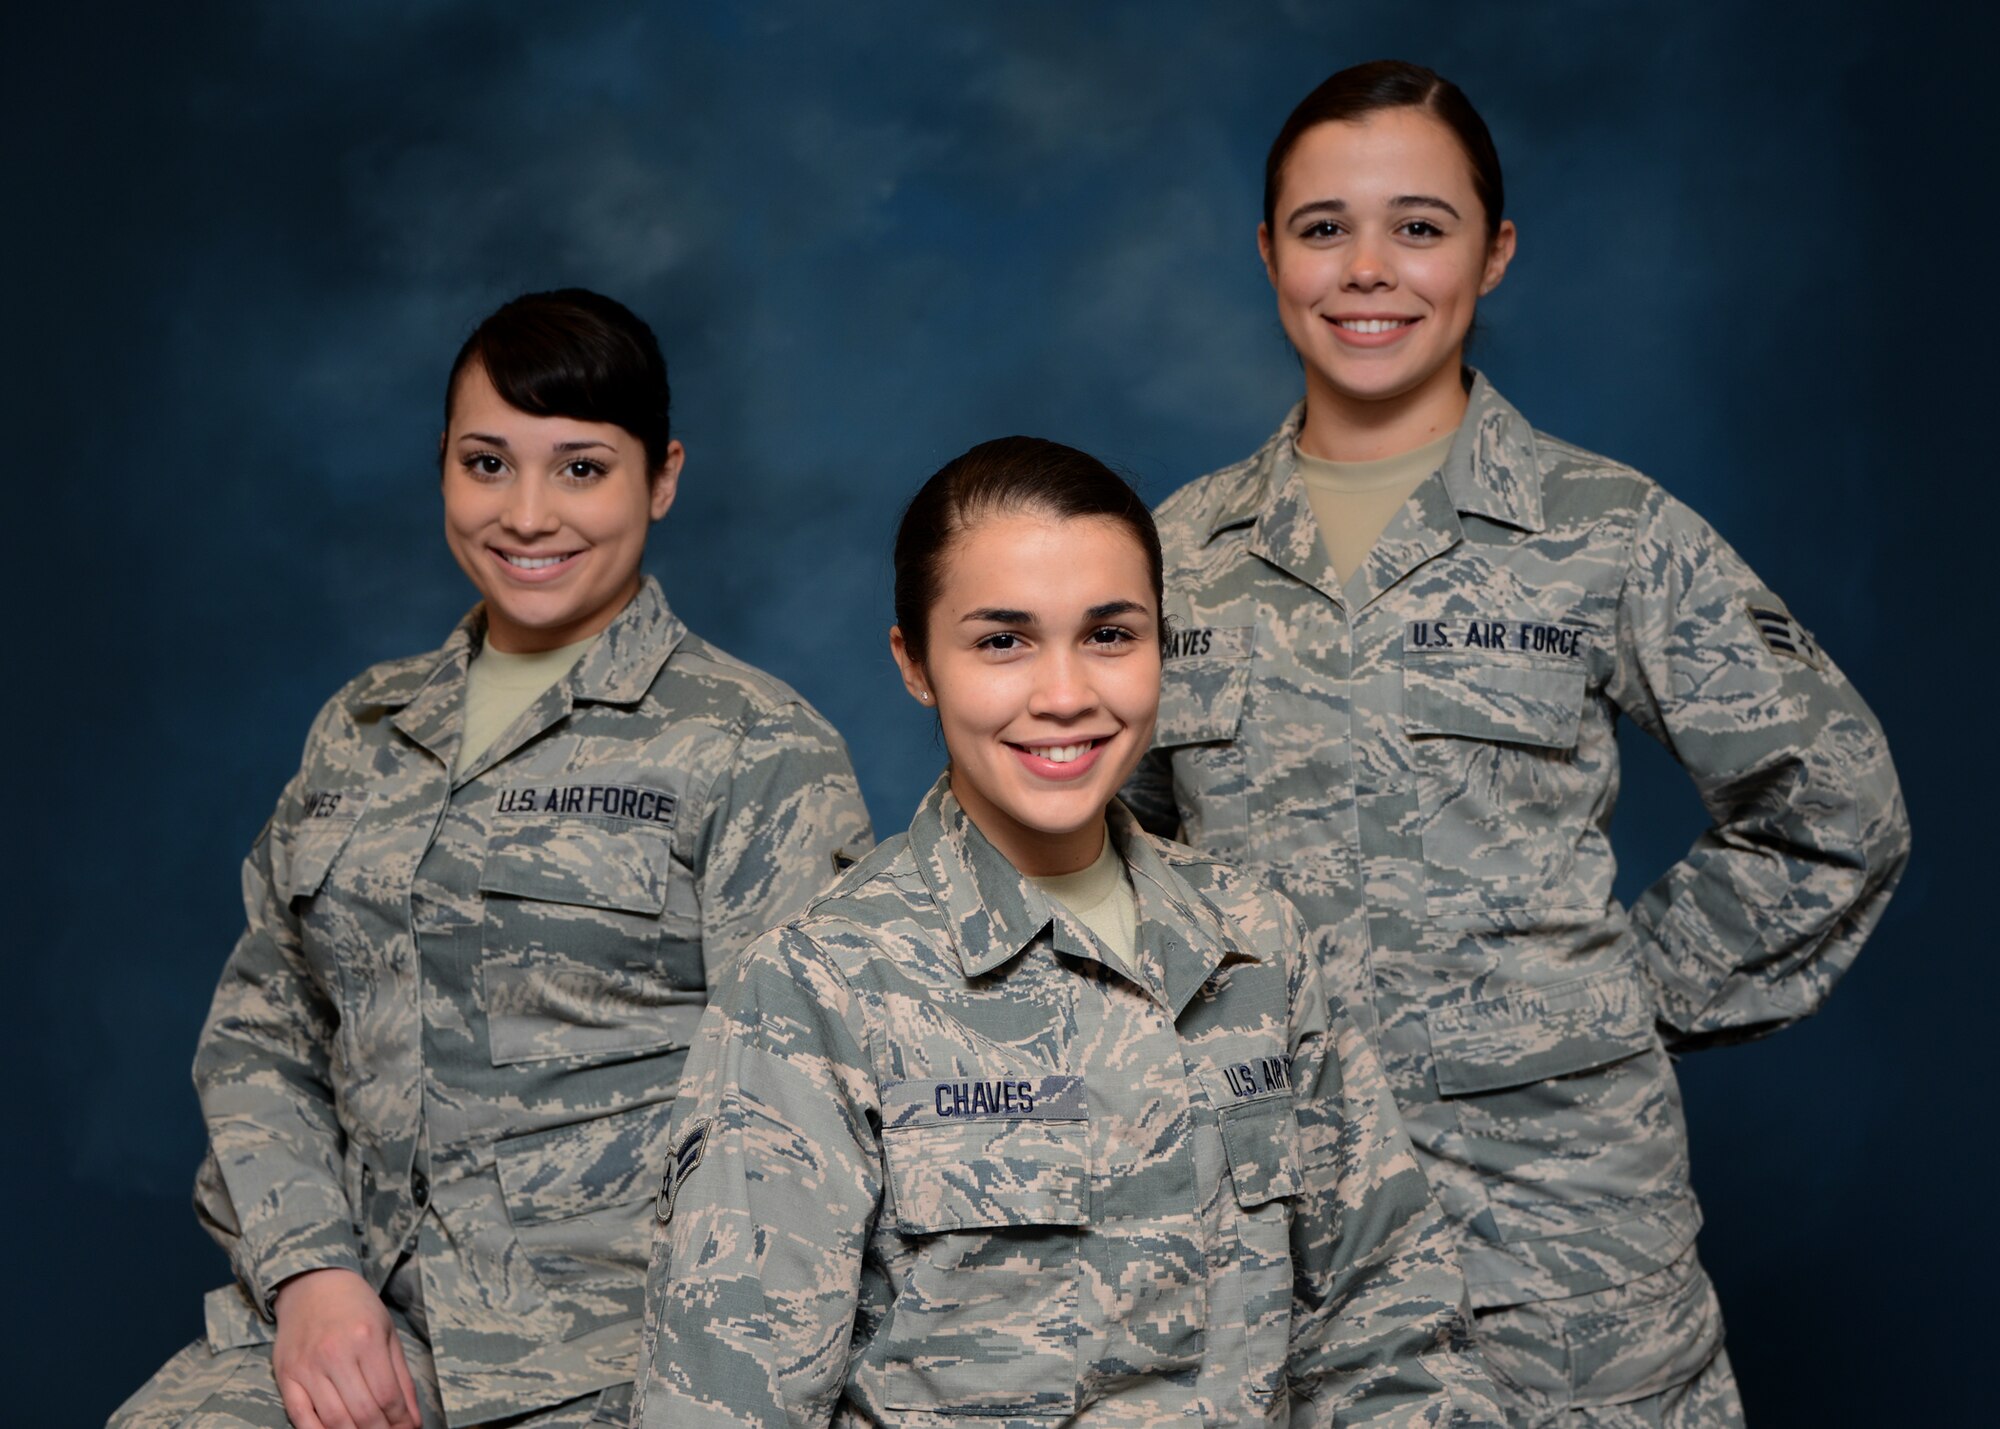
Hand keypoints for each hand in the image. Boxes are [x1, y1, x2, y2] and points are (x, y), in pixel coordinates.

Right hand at [271, 1267, 422, 1428]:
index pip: (388, 1396)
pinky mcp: (286, 1376)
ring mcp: (307, 1367)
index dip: (401, 1421)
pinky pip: (300, 1417)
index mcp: (367, 1340)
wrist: (312, 1285)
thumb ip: (402, 1377)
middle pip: (362, 1412)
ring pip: (333, 1420)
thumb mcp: (388, 1333)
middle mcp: (335, 1354)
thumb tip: (413, 1419)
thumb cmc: (356, 1308)